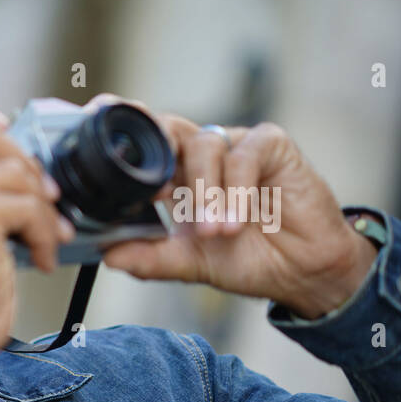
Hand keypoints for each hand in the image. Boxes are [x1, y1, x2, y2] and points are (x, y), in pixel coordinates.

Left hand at [86, 93, 375, 318]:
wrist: (301, 272)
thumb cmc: (246, 259)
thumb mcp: (188, 263)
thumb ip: (150, 258)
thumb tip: (108, 256)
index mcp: (175, 176)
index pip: (143, 147)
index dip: (122, 139)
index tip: (99, 141)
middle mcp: (201, 155)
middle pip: (167, 129)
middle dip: (153, 147)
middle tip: (152, 185)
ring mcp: (235, 145)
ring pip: (204, 147)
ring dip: (205, 192)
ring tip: (214, 232)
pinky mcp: (271, 145)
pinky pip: (245, 155)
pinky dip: (236, 190)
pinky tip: (236, 222)